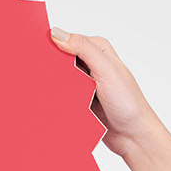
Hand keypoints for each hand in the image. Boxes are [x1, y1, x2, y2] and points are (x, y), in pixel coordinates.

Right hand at [46, 28, 163, 158]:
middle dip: (50, 65)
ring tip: (45, 90)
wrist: (133, 137)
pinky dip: (55, 97)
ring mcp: (85, 82)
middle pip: (61, 58)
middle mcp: (91, 63)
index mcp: (98, 50)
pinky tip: (50, 101)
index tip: (37, 52)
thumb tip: (57, 33)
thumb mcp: (106, 70)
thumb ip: (84, 49)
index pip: (67, 40)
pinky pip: (61, 94)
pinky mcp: (79, 99)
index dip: (52, 45)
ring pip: (59, 77)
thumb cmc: (128, 103)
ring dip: (52, 83)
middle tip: (38, 75)